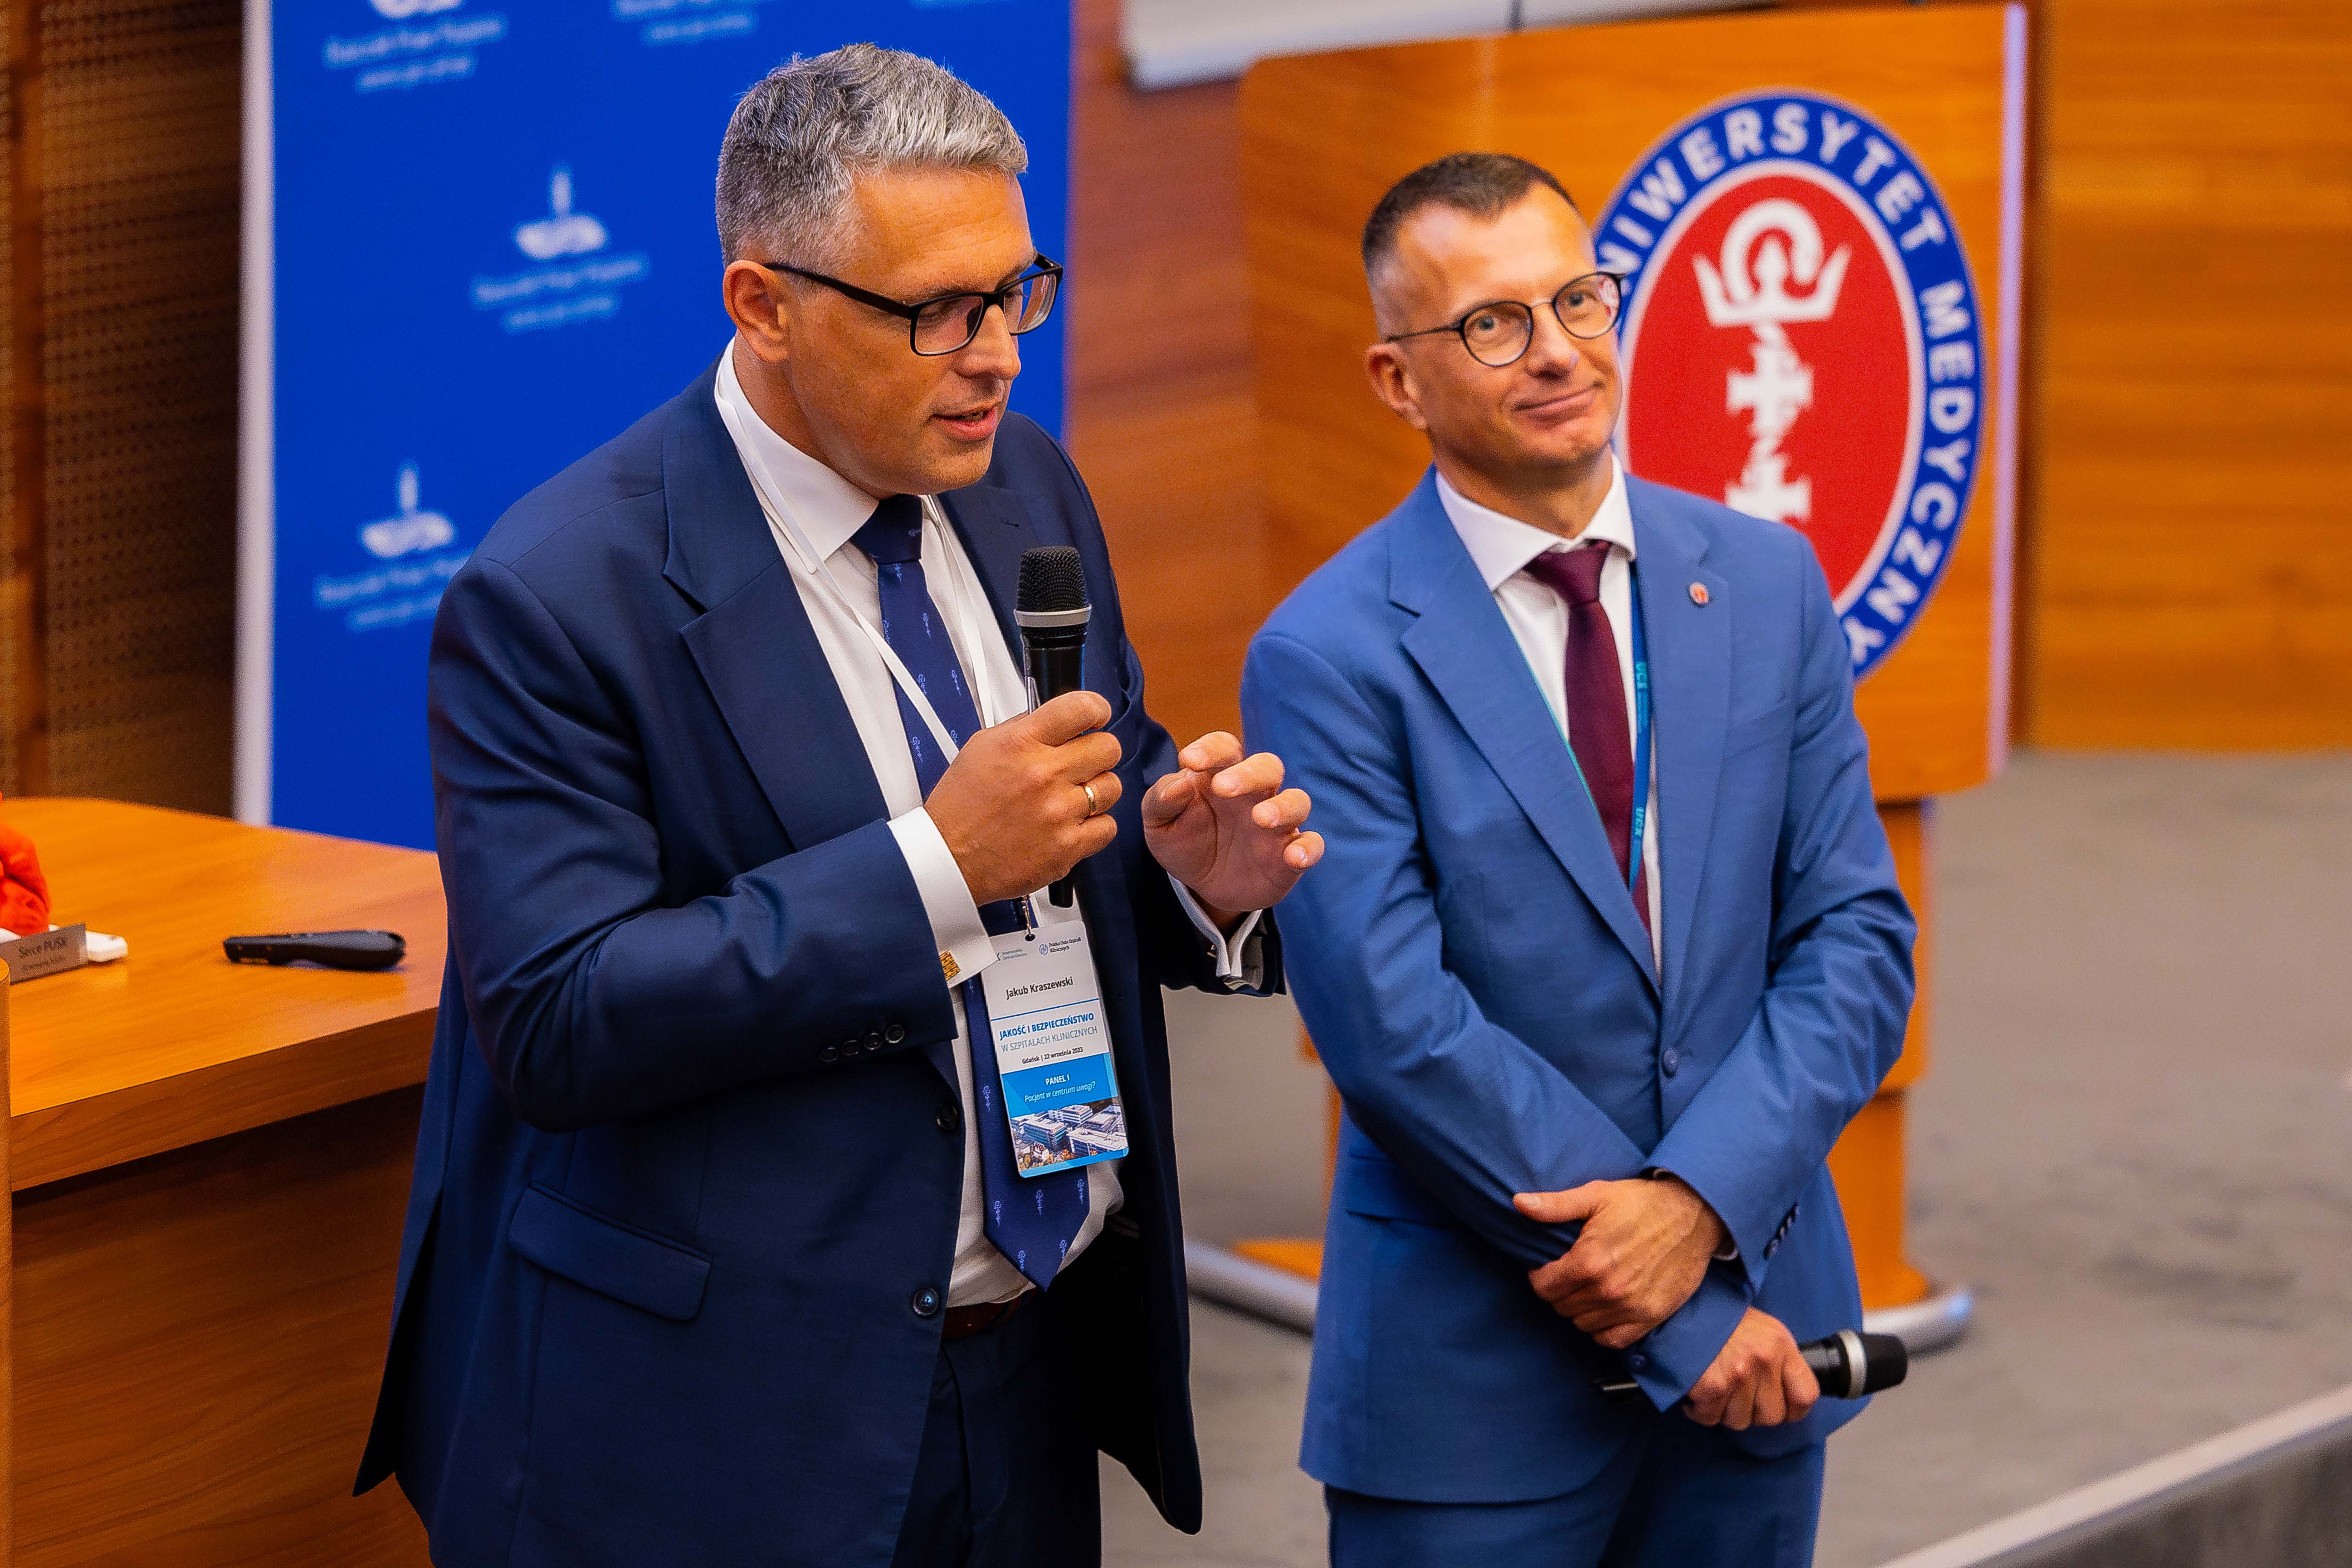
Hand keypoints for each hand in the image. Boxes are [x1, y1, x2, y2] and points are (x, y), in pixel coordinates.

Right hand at [927, 691, 1122, 905]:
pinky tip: (1072, 825)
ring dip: (1097, 790)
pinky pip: (1107, 826)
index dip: (1096, 709)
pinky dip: (1094, 826)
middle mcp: (1043, 774)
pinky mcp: (1067, 847)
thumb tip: (1055, 720)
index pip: (1080, 708)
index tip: (1096, 717)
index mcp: (1020, 744)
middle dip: (1098, 752)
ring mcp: (1058, 812)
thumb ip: (1021, 728)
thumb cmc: (961, 806)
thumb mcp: (980, 748)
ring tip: (1073, 798)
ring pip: (1112, 787)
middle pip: (1108, 747)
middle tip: (1083, 763)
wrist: (949, 859)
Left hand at [1140, 732, 1322, 925]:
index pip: (1224, 748)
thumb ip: (1161, 801)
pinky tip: (1293, 857)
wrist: (1205, 888)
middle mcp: (1255, 794)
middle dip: (1249, 774)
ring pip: (1296, 801)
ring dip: (1283, 807)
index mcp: (1221, 776)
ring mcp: (1277, 824)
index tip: (1189, 760)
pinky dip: (1308, 848)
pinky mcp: (1290, 856)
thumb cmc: (1185, 844)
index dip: (1210, 749)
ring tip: (1261, 819)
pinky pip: (1311, 844)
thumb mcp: (1159, 826)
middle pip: (1267, 767)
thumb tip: (1178, 782)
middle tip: (1224, 788)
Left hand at [1515, 1176, 1727, 1347]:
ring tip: (1586, 1287)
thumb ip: (1555, 1206)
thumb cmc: (1643, 1202)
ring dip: (1579, 1309)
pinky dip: (1602, 1329)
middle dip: (1558, 1291)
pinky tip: (1603, 1308)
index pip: (1543, 1287)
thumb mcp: (1596, 1195)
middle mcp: (1608, 1291)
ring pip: (1582, 1325)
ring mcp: (1631, 1308)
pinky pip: (1612, 1340)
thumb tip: (1518, 1203)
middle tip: (1568, 1273)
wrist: (1695, 1214)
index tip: (1548, 1265)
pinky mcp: (1651, 1318)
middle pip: (1561, 1307)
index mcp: (1589, 1262)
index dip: (1540, 1275)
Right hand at [1684, 1308, 1817, 1429]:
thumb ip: (1778, 1359)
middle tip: (1737, 1394)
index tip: (1781, 1408)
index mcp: (1779, 1344)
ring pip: (1739, 1421)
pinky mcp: (1711, 1387)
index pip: (1805, 1395)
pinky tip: (1697, 1389)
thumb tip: (1786, 1394)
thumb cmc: (1720, 1318)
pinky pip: (1710, 1418)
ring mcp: (1737, 1375)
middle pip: (1771, 1416)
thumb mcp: (1761, 1328)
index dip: (1793, 1410)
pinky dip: (1700, 1409)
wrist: (1679, 1306)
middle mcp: (1763, 1361)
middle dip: (1753, 1411)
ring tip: (1714, 1385)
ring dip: (1724, 1410)